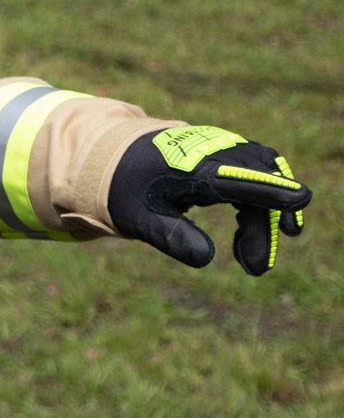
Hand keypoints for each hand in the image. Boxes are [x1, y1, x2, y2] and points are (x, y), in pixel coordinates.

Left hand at [107, 126, 310, 274]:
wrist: (117, 157)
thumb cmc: (127, 190)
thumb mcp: (138, 219)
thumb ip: (171, 237)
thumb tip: (207, 259)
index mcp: (190, 167)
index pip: (236, 178)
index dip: (268, 189)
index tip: (299, 198)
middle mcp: (212, 152)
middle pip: (258, 182)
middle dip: (265, 225)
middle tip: (256, 268)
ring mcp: (223, 149)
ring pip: (264, 179)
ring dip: (265, 219)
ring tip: (252, 262)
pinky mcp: (229, 155)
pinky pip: (258, 177)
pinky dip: (260, 206)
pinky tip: (246, 239)